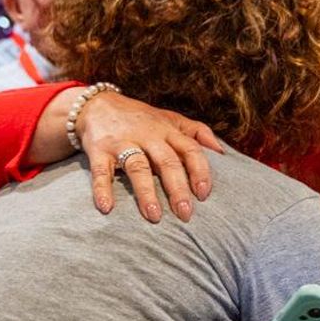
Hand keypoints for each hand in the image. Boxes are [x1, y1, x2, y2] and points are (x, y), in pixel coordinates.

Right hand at [76, 90, 222, 222]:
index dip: (199, 171)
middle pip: (167, 162)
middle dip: (177, 188)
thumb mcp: (170, 119)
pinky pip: (101, 171)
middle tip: (185, 214)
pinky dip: (102, 189)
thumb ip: (197, 132)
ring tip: (154, 216)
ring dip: (146, 192)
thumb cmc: (141, 118)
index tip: (204, 194)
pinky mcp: (99, 150)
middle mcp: (147, 135)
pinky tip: (106, 208)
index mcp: (168, 131)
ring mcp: (123, 142)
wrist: (96, 104)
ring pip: (138, 167)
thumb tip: (222, 153)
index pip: (190, 149)